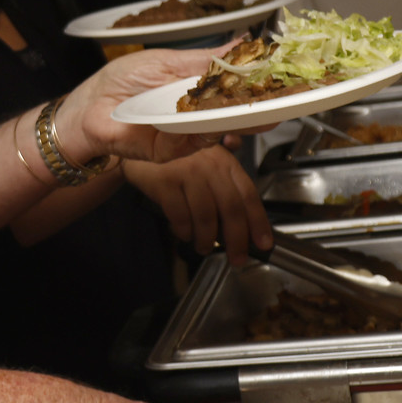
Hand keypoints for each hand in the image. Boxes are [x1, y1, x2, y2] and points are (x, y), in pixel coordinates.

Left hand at [53, 49, 272, 263]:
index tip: (288, 77)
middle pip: (238, 112)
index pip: (238, 87)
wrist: (86, 110)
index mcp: (199, 89)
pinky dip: (203, 129)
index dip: (262, 84)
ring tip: (265, 108)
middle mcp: (198, 114)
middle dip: (264, 105)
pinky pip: (194, 141)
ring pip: (222, 128)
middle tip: (290, 96)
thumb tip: (242, 44)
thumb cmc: (120, 82)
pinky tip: (211, 116)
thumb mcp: (166, 61)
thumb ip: (205, 60)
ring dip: (243, 118)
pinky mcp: (173, 152)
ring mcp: (188, 135)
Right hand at [121, 145, 270, 264]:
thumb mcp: (207, 162)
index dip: (259, 222)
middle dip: (237, 240)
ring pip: (205, 216)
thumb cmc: (177, 158)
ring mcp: (186, 172)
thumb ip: (227, 184)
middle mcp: (208, 166)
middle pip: (230, 209)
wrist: (138, 144)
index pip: (248, 195)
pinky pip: (179, 214)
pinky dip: (184, 230)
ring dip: (207, 239)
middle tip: (238, 258)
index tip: (263, 243)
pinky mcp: (164, 181)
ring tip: (206, 248)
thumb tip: (247, 218)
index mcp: (225, 162)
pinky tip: (184, 234)